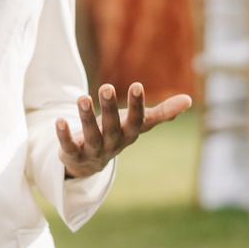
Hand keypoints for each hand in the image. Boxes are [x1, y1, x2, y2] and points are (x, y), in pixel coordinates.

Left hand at [56, 82, 190, 179]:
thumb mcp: (138, 123)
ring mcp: (93, 151)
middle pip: (112, 126)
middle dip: (109, 108)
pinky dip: (64, 135)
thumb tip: (189, 100)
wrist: (90, 162)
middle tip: (105, 86)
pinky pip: (68, 146)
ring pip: (91, 135)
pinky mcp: (73, 155)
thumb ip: (162, 112)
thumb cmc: (117, 133)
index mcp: (129, 133)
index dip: (137, 105)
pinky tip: (59, 119)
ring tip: (82, 97)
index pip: (137, 120)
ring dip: (86, 117)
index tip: (136, 85)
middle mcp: (113, 143)